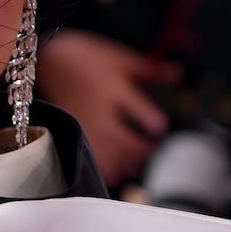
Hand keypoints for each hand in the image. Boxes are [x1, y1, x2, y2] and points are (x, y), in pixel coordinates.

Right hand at [36, 31, 180, 185]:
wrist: (52, 60)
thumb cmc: (90, 58)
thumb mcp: (121, 58)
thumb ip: (150, 69)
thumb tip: (178, 72)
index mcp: (113, 87)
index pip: (132, 104)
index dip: (147, 117)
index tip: (160, 127)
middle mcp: (99, 107)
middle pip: (119, 134)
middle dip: (137, 147)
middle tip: (151, 151)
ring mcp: (85, 120)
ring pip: (104, 149)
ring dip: (121, 161)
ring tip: (135, 165)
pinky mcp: (74, 129)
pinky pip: (88, 153)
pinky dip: (101, 166)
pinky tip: (114, 173)